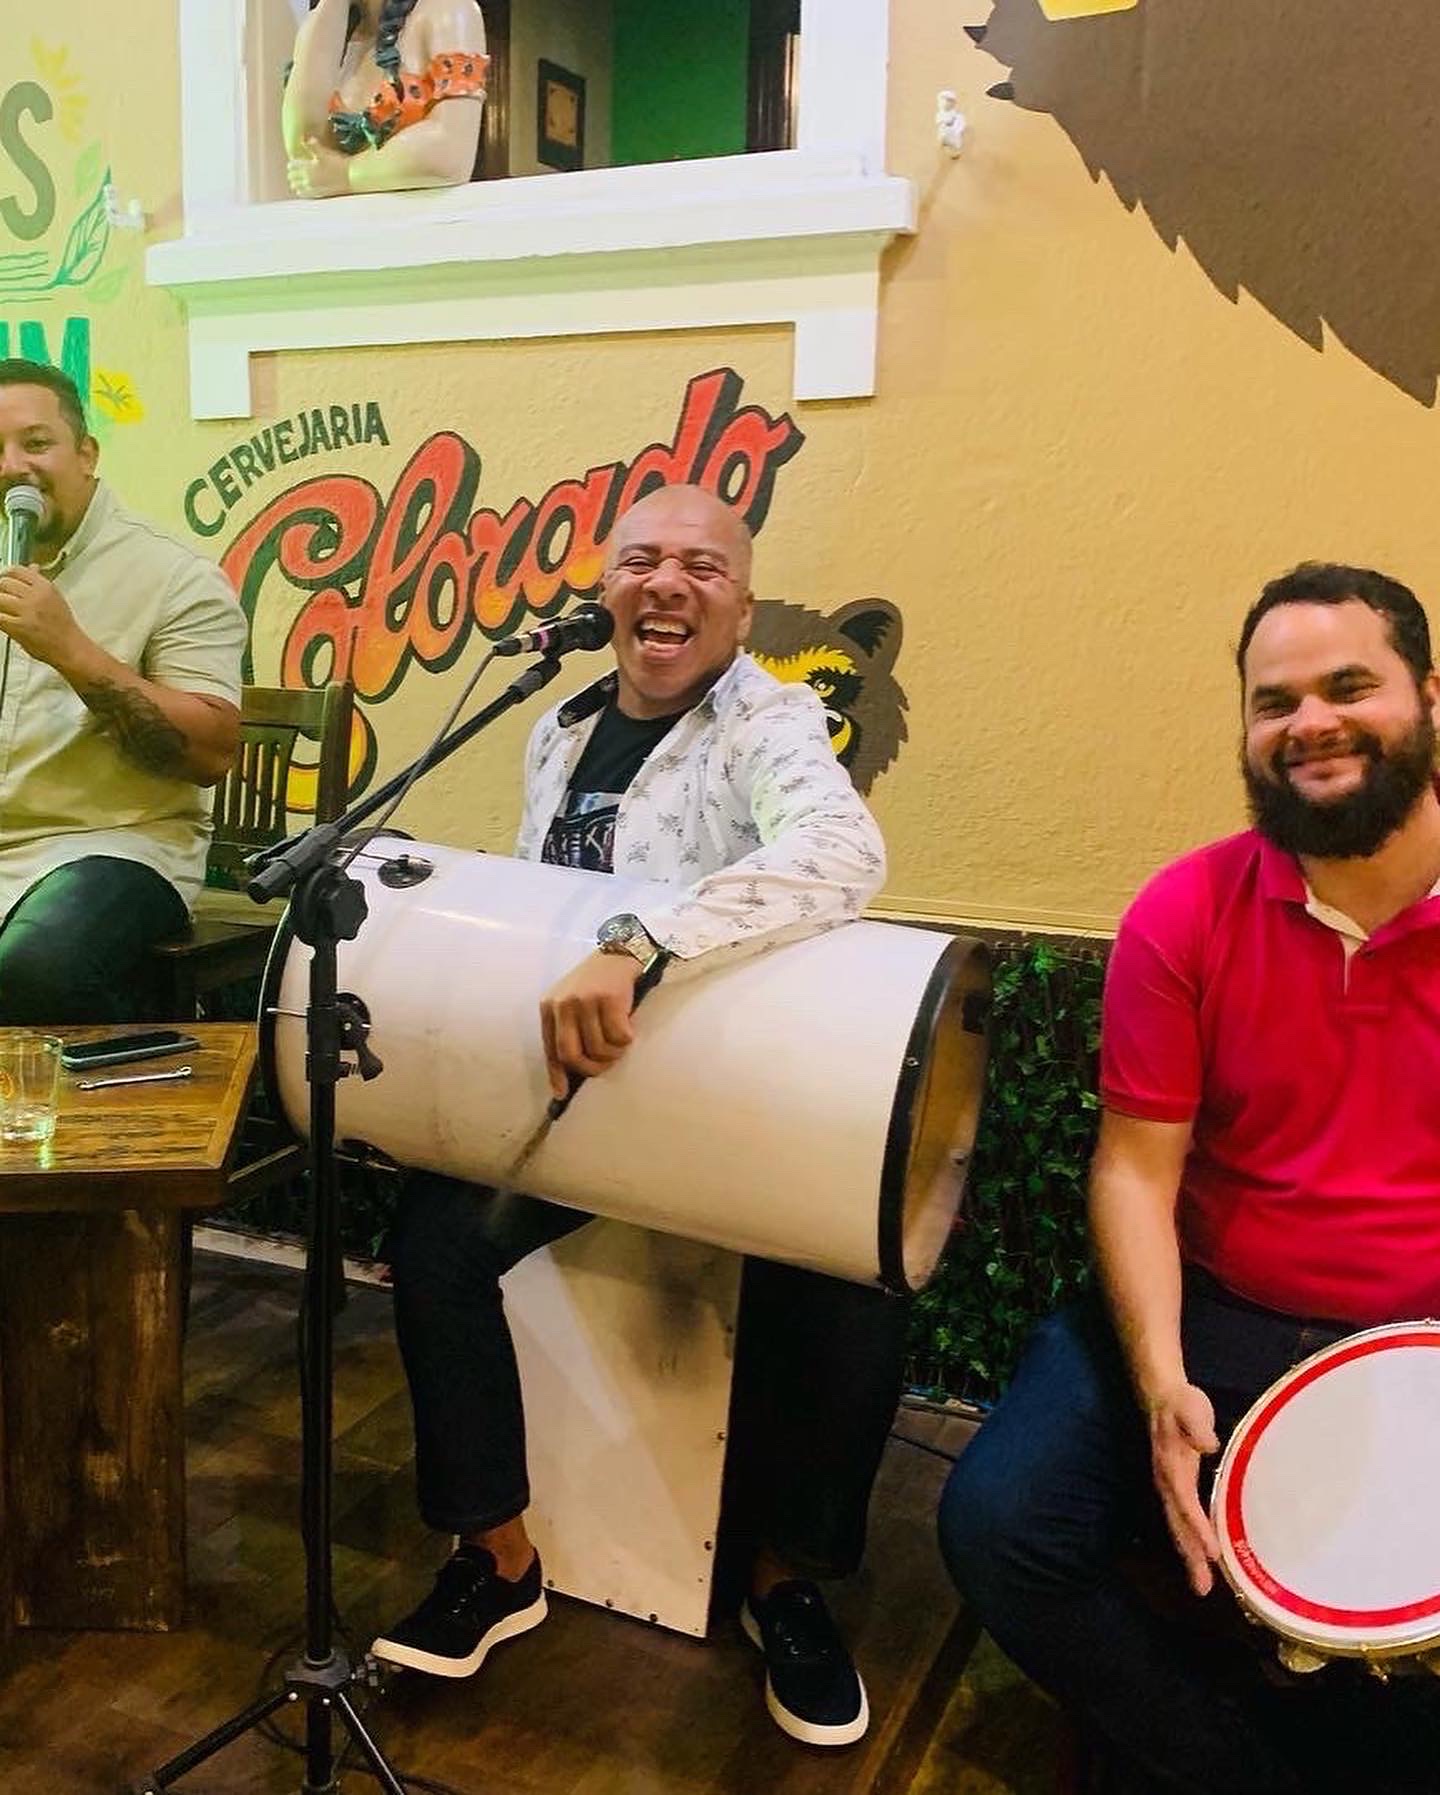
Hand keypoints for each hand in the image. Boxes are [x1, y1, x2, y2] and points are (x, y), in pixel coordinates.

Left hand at [0, 564, 85, 668]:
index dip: (5, 575)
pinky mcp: (19, 627)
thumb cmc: (63, 627)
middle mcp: (36, 596)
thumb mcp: (55, 598)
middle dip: (0, 591)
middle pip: (4, 583)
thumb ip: (39, 582)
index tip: (3, 582)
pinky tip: (3, 621)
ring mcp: (27, 611)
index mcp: (45, 587)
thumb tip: (32, 568)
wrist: (70, 648)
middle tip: (3, 599)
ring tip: (4, 612)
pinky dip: (0, 618)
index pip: (17, 570)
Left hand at [287, 136, 351, 198]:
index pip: (292, 166)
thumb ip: (313, 146)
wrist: (351, 177)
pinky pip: (305, 194)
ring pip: (297, 187)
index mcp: (308, 168)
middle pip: (293, 177)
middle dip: (292, 174)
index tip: (293, 162)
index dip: (292, 164)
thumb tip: (306, 139)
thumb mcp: (325, 153)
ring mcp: (314, 188)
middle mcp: (309, 179)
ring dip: (295, 183)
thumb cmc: (339, 163)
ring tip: (295, 181)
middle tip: (293, 172)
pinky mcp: (320, 194)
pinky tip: (301, 191)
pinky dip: (301, 191)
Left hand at [539, 950, 641, 1098]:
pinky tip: (628, 1028)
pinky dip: (626, 1039)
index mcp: (549, 1006)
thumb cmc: (595, 984)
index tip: (562, 1092)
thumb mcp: (571, 1003)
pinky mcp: (609, 999)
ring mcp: (585, 1001)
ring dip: (613, 1053)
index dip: (557, 1074)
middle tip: (605, 1066)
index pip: (550, 1049)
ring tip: (619, 1043)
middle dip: (590, 1068)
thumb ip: (568, 1030)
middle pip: (571, 1054)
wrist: (618, 955)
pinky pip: (619, 1037)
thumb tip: (568, 1073)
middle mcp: (563, 1004)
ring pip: (598, 1048)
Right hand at [1147, 1381, 1221, 1595]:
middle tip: (1203, 1588)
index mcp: (1172, 1467)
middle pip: (1178, 1524)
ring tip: (1202, 1585)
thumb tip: (1209, 1444)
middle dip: (1190, 1556)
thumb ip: (1197, 1425)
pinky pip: (1183, 1519)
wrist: (1161, 1396)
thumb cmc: (1181, 1403)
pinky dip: (1191, 1540)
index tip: (1213, 1553)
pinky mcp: (1177, 1487)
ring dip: (1189, 1555)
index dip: (1198, 1528)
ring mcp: (1170, 1486)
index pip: (1185, 1503)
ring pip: (1178, 1526)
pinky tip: (1202, 1555)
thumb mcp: (1190, 1407)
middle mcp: (1167, 1483)